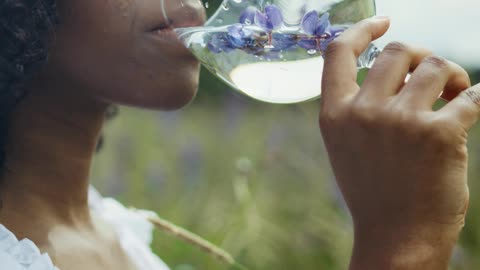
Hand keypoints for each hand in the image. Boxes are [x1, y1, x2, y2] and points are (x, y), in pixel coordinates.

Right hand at [319, 17, 477, 269]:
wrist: (396, 237)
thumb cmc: (374, 190)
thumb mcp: (348, 145)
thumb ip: (358, 106)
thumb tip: (397, 66)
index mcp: (335, 115)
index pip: (338, 54)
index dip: (361, 30)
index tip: (383, 22)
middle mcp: (363, 113)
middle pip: (398, 51)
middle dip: (421, 57)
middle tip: (433, 79)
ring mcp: (399, 122)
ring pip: (436, 66)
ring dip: (451, 76)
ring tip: (454, 95)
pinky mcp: (439, 135)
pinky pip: (470, 96)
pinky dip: (476, 97)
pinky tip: (473, 106)